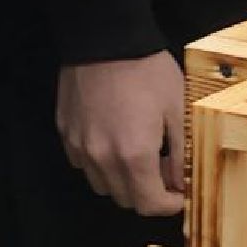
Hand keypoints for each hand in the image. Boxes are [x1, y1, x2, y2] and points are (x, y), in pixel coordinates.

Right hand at [56, 52, 186, 216]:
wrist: (104, 41)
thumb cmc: (146, 70)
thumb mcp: (178, 109)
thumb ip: (180, 153)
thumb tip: (180, 182)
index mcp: (134, 155)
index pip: (150, 204)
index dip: (170, 205)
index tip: (181, 195)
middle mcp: (102, 159)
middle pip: (125, 200)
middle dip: (148, 193)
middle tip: (165, 170)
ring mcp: (80, 149)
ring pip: (103, 185)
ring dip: (123, 181)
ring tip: (138, 156)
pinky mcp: (66, 136)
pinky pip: (84, 164)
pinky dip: (101, 163)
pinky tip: (114, 140)